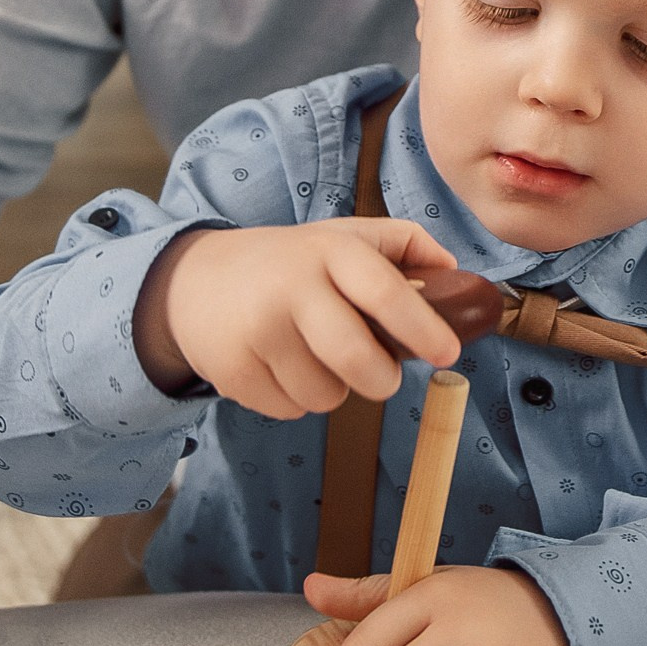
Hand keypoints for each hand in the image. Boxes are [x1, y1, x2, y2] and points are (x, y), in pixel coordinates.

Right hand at [135, 218, 462, 414]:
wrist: (193, 281)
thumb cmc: (288, 263)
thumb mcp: (340, 236)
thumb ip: (402, 244)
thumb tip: (453, 269)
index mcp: (329, 251)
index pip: (384, 291)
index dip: (423, 327)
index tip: (448, 353)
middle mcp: (291, 287)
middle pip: (356, 359)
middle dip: (381, 379)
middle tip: (381, 374)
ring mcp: (257, 331)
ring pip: (326, 395)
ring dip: (334, 389)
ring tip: (314, 358)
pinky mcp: (232, 370)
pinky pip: (291, 409)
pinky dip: (296, 399)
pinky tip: (280, 367)